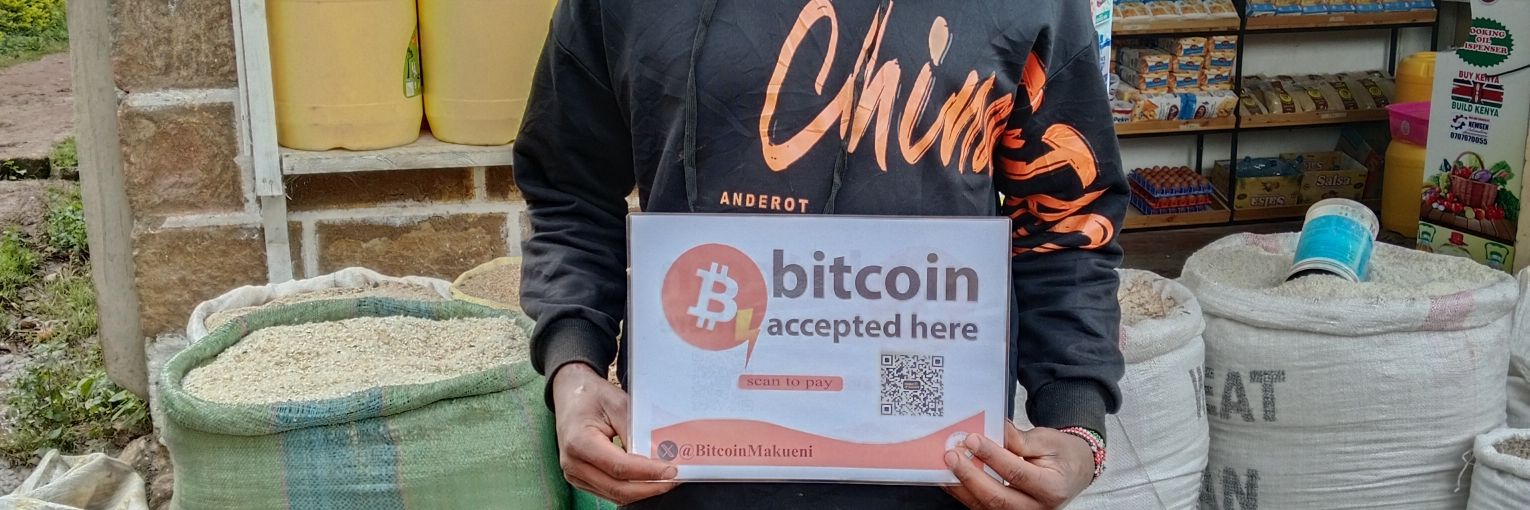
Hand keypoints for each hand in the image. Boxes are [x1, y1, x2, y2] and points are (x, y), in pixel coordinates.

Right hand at [551, 363, 678, 504]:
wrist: (570, 395)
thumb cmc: (592, 396)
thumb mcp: (617, 403)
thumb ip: (635, 430)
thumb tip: (658, 454)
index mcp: (579, 442)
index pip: (619, 467)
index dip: (648, 472)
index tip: (671, 470)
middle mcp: (573, 464)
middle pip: (618, 488)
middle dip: (650, 487)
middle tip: (674, 478)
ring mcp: (575, 475)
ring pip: (615, 495)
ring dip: (643, 490)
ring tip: (666, 479)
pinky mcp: (581, 480)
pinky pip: (610, 492)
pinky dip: (632, 489)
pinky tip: (649, 480)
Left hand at [942, 421, 1095, 509]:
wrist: (1073, 472)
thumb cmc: (1062, 456)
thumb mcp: (1047, 441)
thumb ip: (1019, 439)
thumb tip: (994, 428)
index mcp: (1051, 488)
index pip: (1016, 473)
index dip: (992, 456)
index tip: (973, 439)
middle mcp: (1036, 508)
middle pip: (997, 497)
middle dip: (970, 475)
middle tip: (952, 455)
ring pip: (985, 506)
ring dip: (962, 486)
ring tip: (947, 465)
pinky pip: (982, 506)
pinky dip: (964, 492)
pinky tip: (951, 477)